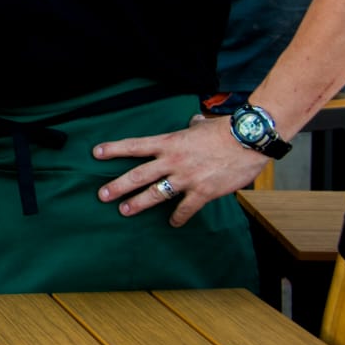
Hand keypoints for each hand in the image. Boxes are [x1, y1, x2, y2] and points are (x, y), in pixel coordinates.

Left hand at [93, 115, 268, 227]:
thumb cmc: (225, 130)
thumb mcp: (201, 124)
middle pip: (138, 175)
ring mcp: (186, 178)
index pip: (135, 146)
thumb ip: (191, 126)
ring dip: (138, 203)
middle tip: (102, 195)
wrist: (248, 140)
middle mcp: (172, 161)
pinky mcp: (203, 192)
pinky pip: (185, 209)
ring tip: (124, 211)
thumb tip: (193, 121)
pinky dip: (178, 217)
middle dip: (117, 186)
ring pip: (155, 194)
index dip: (114, 150)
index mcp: (169, 142)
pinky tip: (173, 223)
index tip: (96, 153)